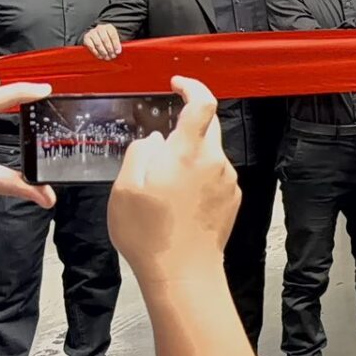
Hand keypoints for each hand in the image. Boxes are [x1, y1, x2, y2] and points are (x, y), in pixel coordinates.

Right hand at [81, 23, 122, 60]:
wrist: (96, 35)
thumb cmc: (108, 38)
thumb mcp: (114, 38)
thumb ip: (117, 43)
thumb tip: (118, 51)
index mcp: (109, 27)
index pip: (113, 35)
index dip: (116, 44)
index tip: (118, 52)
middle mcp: (100, 28)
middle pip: (105, 39)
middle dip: (110, 49)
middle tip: (112, 56)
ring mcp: (92, 32)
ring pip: (98, 43)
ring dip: (103, 52)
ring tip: (107, 57)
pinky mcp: (86, 37)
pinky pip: (91, 46)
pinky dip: (96, 52)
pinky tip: (100, 56)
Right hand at [108, 76, 238, 285]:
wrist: (183, 272)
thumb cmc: (150, 235)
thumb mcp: (124, 189)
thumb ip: (139, 153)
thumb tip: (152, 139)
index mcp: (188, 153)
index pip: (202, 103)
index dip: (192, 86)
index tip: (178, 83)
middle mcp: (214, 161)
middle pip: (207, 126)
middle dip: (185, 126)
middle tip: (161, 143)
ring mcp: (226, 180)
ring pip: (209, 153)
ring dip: (189, 157)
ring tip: (162, 185)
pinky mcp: (231, 198)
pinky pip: (214, 175)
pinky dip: (197, 178)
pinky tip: (178, 200)